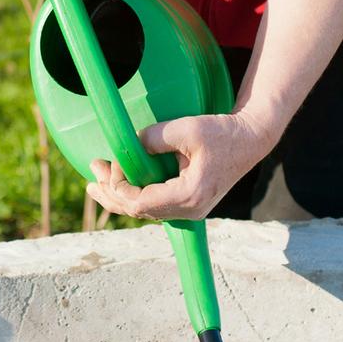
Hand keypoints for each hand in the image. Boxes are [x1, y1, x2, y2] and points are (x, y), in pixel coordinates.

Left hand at [86, 111, 275, 221]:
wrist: (250, 140)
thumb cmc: (222, 133)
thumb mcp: (187, 129)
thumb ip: (154, 137)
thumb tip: (129, 146)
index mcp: (188, 196)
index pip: (139, 203)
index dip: (118, 185)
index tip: (113, 160)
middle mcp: (189, 210)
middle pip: (138, 212)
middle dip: (111, 194)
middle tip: (91, 175)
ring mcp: (191, 210)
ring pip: (145, 212)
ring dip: (120, 196)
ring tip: (95, 183)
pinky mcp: (190, 203)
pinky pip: (155, 206)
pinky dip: (135, 196)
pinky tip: (120, 186)